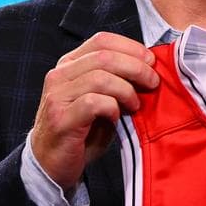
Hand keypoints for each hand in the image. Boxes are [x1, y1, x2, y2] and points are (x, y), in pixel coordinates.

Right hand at [29, 32, 159, 189]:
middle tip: (152, 83)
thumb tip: (149, 68)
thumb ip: (117, 81)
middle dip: (136, 68)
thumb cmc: (82, 131)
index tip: (151, 62)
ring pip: (100, 77)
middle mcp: (60, 75)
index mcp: (70, 64)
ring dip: (126, 90)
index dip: (131, 47)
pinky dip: (112, 108)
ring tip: (135, 105)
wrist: (52, 164)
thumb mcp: (101, 100)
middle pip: (104, 56)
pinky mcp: (60, 119)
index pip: (102, 40)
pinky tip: (116, 118)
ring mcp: (57, 96)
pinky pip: (93, 103)